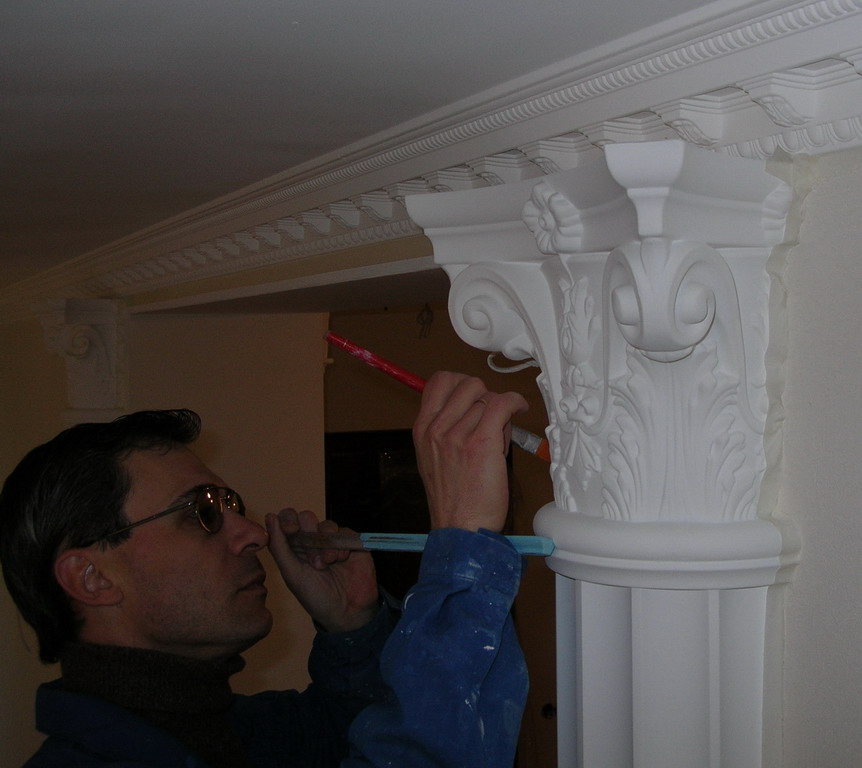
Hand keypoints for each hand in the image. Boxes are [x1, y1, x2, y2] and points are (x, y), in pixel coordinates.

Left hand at [266, 508, 378, 632]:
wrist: (348, 611)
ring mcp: (331, 542)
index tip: (292, 530)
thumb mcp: (292, 574)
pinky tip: (342, 559)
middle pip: (306, 517)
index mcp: (293, 548)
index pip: (286, 520)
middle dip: (309, 533)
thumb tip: (269, 517)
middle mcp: (311, 542)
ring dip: (325, 543)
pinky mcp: (350, 543)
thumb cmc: (316, 597)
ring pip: (326, 524)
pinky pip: (345, 531)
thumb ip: (279, 546)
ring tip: (328, 563)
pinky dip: (342, 544)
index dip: (288, 519)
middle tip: (312, 557)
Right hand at [413, 371, 528, 532]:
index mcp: (422, 429)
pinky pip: (501, 404)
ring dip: (499, 409)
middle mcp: (437, 428)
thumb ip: (447, 429)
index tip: (475, 394)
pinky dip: (514, 402)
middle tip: (491, 415)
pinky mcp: (481, 443)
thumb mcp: (434, 458)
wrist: (460, 527)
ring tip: (500, 431)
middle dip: (484, 394)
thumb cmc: (454, 498)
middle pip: (467, 384)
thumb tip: (477, 407)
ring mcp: (457, 435)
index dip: (461, 382)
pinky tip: (518, 408)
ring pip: (487, 397)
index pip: (439, 382)